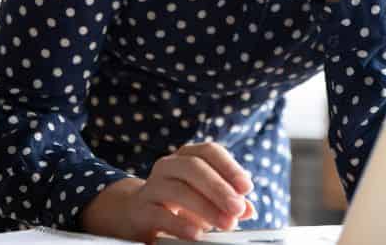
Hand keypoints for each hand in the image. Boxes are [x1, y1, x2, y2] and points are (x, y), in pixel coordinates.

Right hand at [80, 142, 256, 243]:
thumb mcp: (205, 198)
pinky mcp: (141, 210)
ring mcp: (152, 186)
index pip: (209, 151)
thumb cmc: (178, 201)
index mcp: (186, 156)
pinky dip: (180, 224)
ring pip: (178, 190)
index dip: (229, 167)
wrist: (137, 213)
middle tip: (238, 208)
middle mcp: (168, 166)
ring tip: (226, 224)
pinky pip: (160, 214)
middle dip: (219, 188)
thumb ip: (228, 201)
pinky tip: (197, 233)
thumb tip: (249, 209)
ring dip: (206, 207)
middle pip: (194, 168)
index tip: (247, 187)